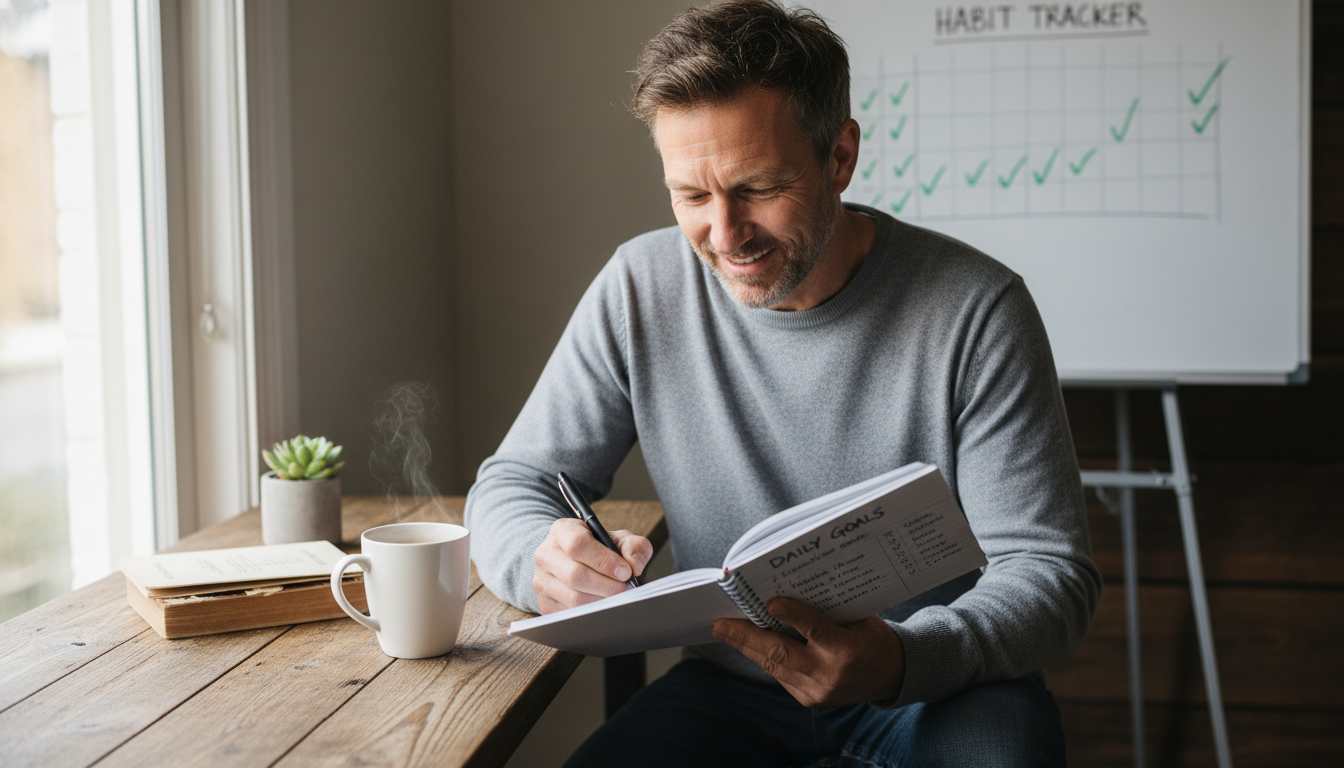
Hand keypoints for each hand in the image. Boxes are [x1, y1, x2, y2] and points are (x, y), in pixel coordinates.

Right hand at [533, 517, 651, 612]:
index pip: (577, 544)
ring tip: (618, 599)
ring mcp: (541, 580)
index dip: (603, 560)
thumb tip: (633, 567)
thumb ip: (633, 546)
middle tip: (626, 590)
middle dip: (607, 586)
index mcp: (562, 531)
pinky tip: (604, 608)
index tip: (625, 572)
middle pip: (574, 575)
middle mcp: (545, 555)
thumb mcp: (618, 539)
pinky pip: (569, 615)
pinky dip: (591, 615)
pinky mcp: (544, 603)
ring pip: (572, 598)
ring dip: (601, 602)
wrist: (573, 562)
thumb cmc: (599, 549)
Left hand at [712, 597, 905, 707]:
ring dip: (747, 647)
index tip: (769, 601)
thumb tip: (783, 593)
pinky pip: (779, 675)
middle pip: (781, 653)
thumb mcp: (859, 619)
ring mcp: (817, 691)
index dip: (791, 614)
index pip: (813, 629)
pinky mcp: (809, 699)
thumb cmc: (872, 637)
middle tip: (720, 624)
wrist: (891, 675)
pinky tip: (747, 644)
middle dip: (746, 637)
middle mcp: (828, 674)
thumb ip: (825, 612)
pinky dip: (762, 657)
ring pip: (774, 666)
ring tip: (724, 631)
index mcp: (846, 649)